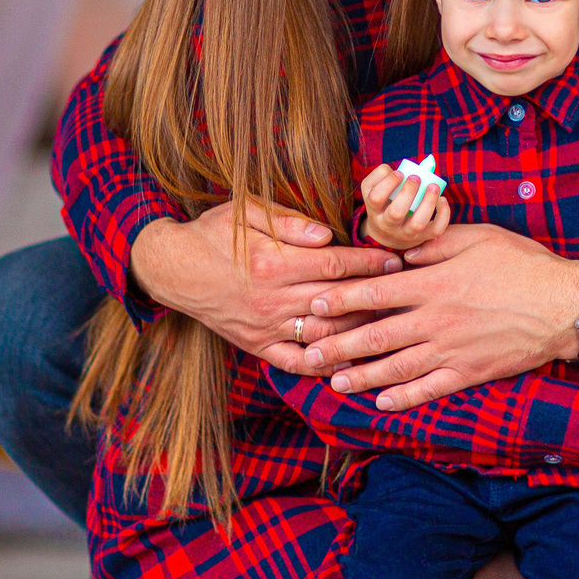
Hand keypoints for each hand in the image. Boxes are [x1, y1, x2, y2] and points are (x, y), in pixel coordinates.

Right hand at [130, 200, 398, 364]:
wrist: (172, 269)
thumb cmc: (214, 234)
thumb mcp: (247, 213)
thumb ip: (290, 223)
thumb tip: (327, 234)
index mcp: (273, 263)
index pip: (334, 264)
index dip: (369, 262)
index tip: (396, 259)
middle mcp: (272, 298)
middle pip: (336, 300)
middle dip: (374, 295)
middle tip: (406, 292)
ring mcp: (265, 326)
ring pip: (323, 333)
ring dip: (358, 330)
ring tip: (389, 324)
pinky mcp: (257, 345)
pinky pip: (295, 361)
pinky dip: (323, 365)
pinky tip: (349, 361)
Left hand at [294, 223, 578, 407]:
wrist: (567, 306)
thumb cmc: (524, 265)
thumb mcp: (478, 238)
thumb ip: (435, 246)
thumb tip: (402, 253)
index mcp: (435, 283)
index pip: (376, 292)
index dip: (342, 300)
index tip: (316, 306)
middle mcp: (437, 320)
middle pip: (376, 336)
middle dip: (338, 346)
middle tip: (308, 354)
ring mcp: (452, 350)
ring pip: (396, 368)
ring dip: (362, 377)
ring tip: (334, 382)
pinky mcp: (470, 372)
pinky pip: (430, 389)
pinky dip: (404, 398)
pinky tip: (382, 403)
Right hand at [360, 163, 451, 250]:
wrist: (386, 234)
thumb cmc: (382, 203)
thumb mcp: (372, 189)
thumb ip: (382, 174)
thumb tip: (404, 168)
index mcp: (374, 210)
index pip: (376, 198)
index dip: (388, 184)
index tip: (400, 173)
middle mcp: (387, 225)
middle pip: (396, 213)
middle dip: (408, 193)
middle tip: (416, 178)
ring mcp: (406, 233)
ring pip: (417, 223)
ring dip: (428, 203)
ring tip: (433, 186)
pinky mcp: (422, 237)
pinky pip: (436, 229)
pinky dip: (443, 214)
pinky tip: (442, 199)